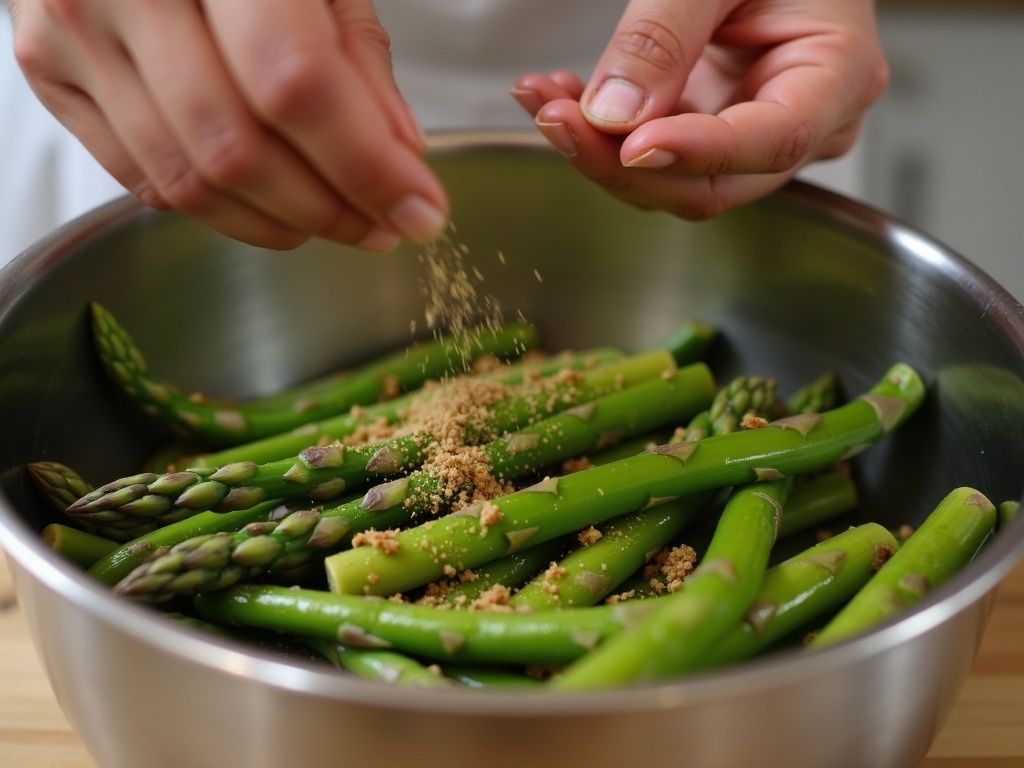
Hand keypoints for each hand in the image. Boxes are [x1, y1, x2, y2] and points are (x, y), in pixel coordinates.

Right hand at [9, 0, 447, 249]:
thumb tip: (399, 158)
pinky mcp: (47, 72)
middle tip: (383, 224)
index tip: (419, 209)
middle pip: (239, 148)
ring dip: (279, 222)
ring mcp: (72, 32)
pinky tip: (268, 203)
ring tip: (334, 219)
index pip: (295, 83)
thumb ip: (357, 56)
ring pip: (189, 179)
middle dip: (330, 209)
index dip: (365, 165)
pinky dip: (220, 209)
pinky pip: (143, 179)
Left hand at [512, 0, 888, 219]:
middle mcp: (809, 121)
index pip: (774, 139)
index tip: (633, 147)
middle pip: (715, 183)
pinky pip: (656, 155)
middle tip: (557, 120)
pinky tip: (562, 102)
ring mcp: (759, 133)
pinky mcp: (715, 130)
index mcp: (838, 72)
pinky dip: (604, 135)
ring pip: (675, 181)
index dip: (699, 153)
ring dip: (601, 150)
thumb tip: (615, 115)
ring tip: (545, 99)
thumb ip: (666, 33)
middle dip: (625, 163)